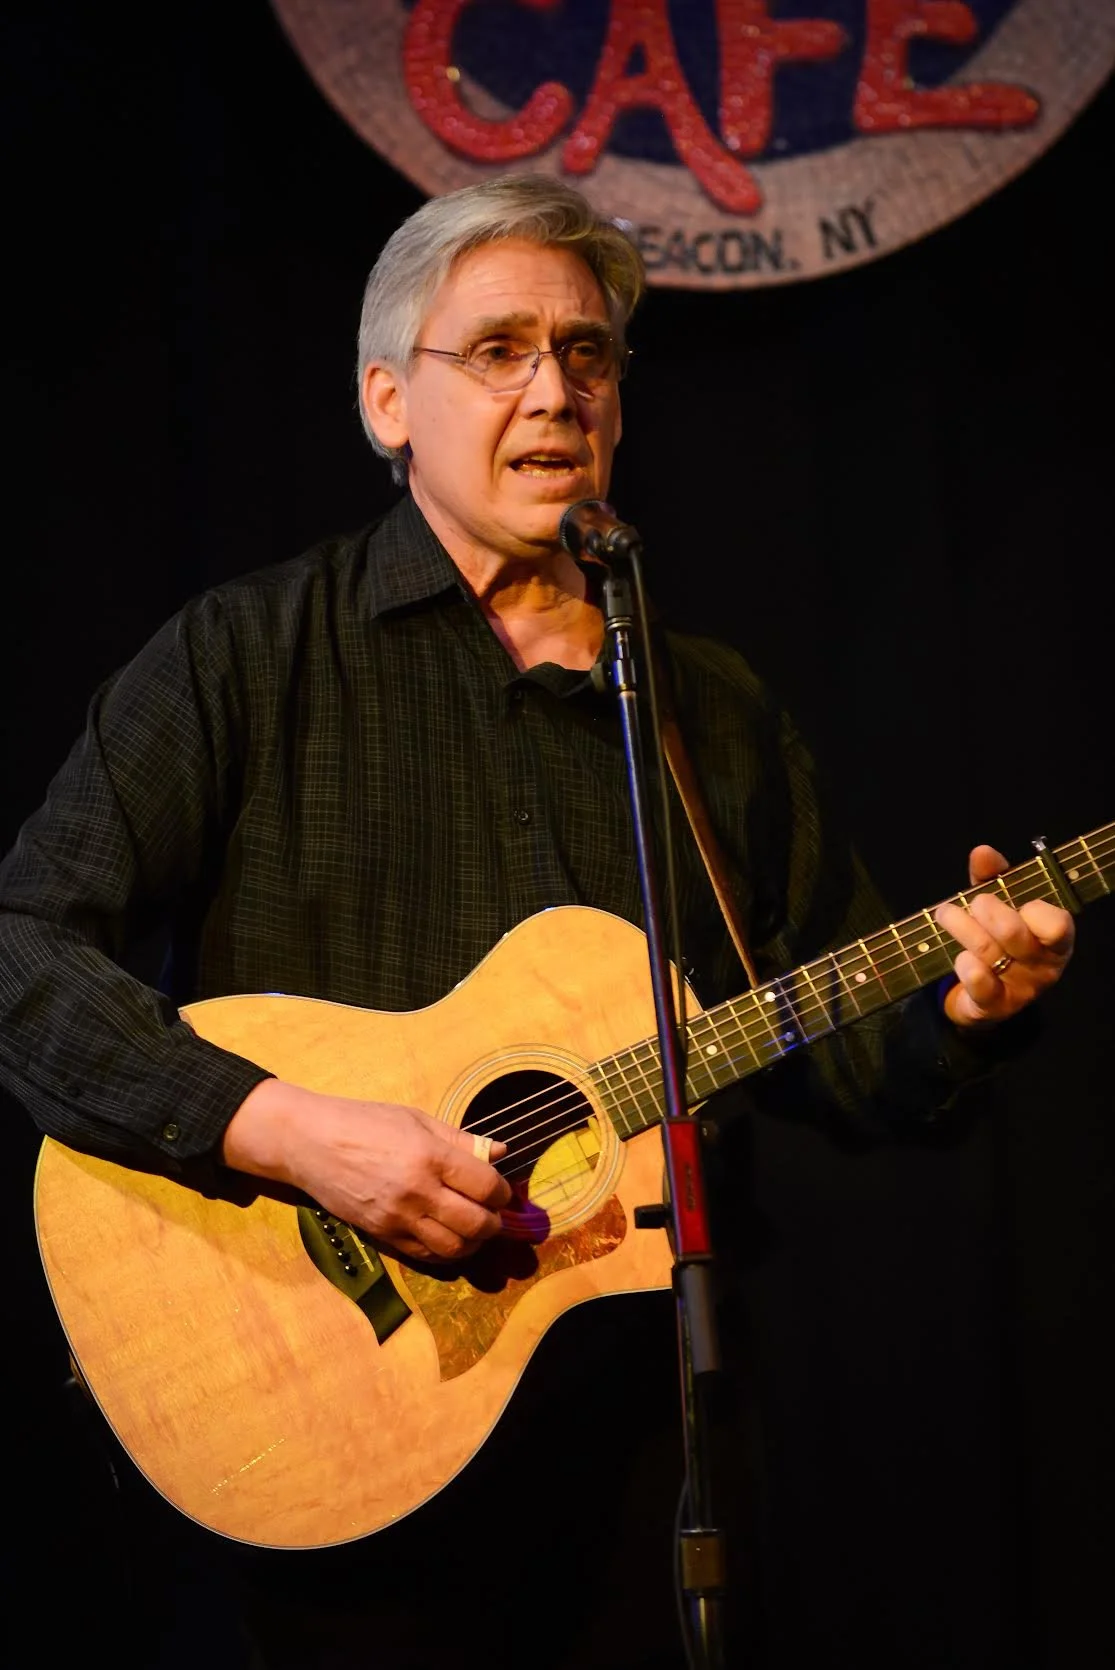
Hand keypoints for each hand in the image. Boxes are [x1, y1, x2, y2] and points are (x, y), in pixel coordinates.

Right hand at [223, 1080, 511, 1260]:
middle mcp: (417, 1192)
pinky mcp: (382, 1236)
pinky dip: (445, 1251)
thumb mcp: (416, 1119)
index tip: (501, 1190)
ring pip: (454, 1248)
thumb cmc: (364, 1122)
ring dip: (473, 1242)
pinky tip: (447, 1237)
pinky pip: (425, 1256)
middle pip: (476, 1224)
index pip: (485, 1186)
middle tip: (494, 1214)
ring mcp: (398, 1219)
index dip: (502, 1192)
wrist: (309, 1143)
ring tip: (474, 1229)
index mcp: (430, 1156)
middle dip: (494, 1223)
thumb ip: (461, 1139)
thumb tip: (500, 1152)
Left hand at [935, 844, 1074, 1028]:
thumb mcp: (999, 904)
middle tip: (975, 902)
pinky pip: (981, 986)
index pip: (1056, 925)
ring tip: (945, 914)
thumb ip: (993, 877)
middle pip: (1014, 935)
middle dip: (988, 912)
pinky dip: (967, 967)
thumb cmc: (999, 939)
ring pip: (989, 953)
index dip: (1034, 911)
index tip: (1017, 900)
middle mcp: (1043, 966)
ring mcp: (1020, 989)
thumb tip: (982, 852)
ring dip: (962, 928)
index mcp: (1054, 939)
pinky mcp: (995, 1007)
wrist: (984, 995)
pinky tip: (960, 957)